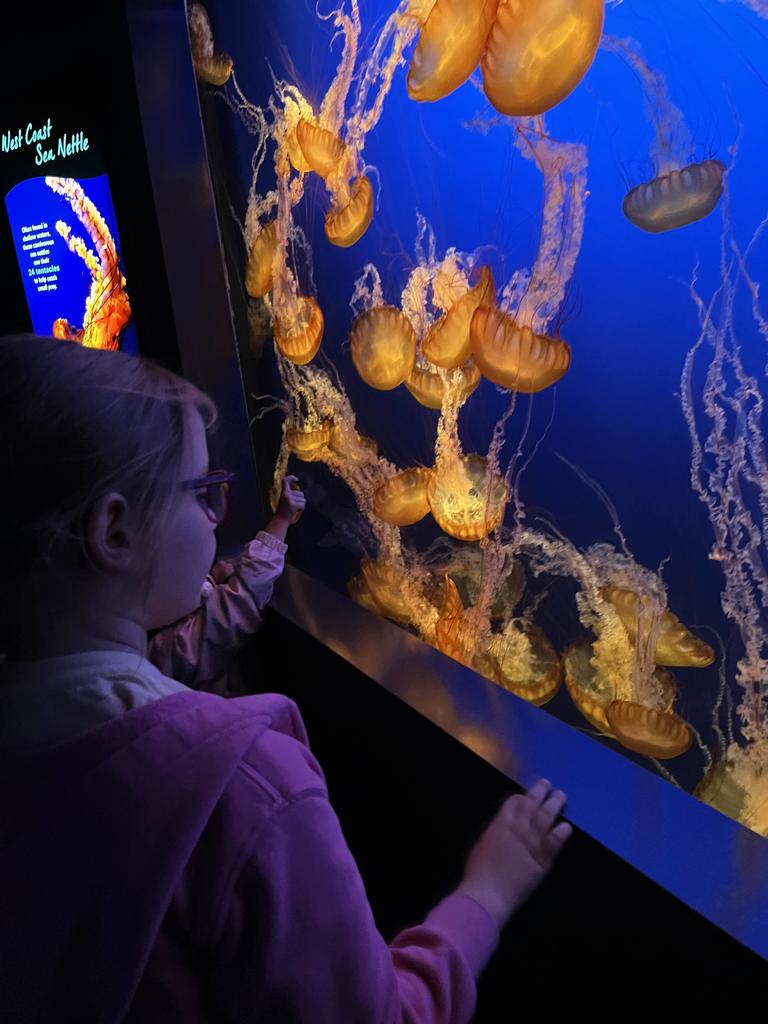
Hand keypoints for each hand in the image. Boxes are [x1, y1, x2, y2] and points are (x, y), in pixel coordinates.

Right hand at [276, 475, 305, 524]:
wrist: (280, 520)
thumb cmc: (283, 511)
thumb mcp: (284, 500)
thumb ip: (290, 494)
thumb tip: (299, 491)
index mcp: (283, 493)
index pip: (286, 481)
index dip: (291, 478)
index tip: (296, 479)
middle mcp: (286, 494)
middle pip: (300, 493)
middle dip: (300, 499)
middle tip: (293, 506)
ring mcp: (290, 499)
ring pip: (303, 499)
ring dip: (301, 504)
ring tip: (294, 509)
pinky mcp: (293, 505)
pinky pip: (303, 504)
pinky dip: (302, 509)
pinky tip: (296, 511)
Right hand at [455, 779, 571, 929]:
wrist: (488, 896)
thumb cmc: (478, 873)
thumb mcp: (481, 844)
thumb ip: (494, 832)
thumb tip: (502, 825)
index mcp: (500, 824)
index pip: (513, 803)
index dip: (521, 798)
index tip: (526, 794)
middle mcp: (518, 829)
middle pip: (531, 805)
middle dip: (539, 792)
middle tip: (547, 784)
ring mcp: (532, 843)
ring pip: (546, 818)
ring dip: (554, 805)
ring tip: (560, 795)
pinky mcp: (543, 860)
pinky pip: (555, 842)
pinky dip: (561, 832)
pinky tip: (567, 826)